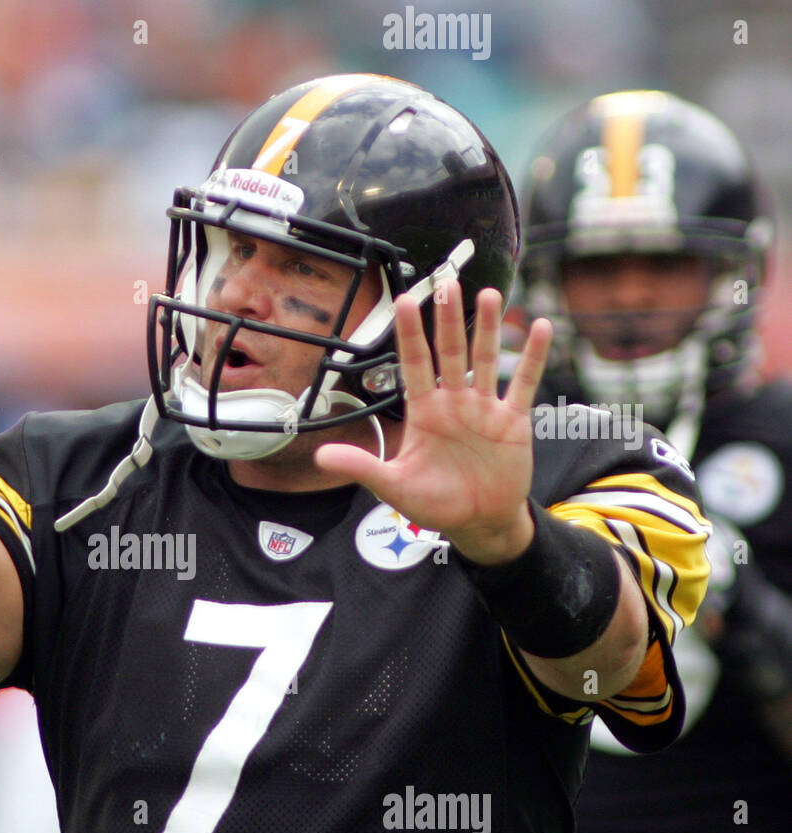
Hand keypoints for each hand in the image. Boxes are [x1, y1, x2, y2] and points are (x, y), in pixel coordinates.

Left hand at [315, 282, 552, 564]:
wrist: (478, 523)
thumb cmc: (435, 503)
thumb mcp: (393, 486)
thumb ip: (362, 466)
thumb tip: (320, 456)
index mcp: (424, 412)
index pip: (415, 363)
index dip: (410, 332)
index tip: (404, 300)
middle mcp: (454, 402)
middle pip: (450, 351)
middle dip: (448, 318)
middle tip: (447, 281)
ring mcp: (484, 408)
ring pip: (485, 359)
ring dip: (487, 328)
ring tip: (487, 294)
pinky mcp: (513, 421)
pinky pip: (524, 384)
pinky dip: (533, 357)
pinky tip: (541, 328)